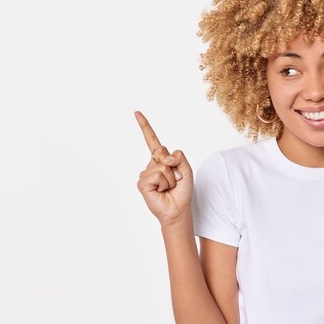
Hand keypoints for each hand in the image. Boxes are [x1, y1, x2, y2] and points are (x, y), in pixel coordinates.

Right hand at [134, 111, 193, 226]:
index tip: (136, 113)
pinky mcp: (142, 183)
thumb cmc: (182, 191)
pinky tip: (161, 191)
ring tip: (169, 187)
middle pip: (162, 151)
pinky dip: (164, 183)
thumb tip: (166, 156)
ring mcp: (145, 173)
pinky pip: (157, 175)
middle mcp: (151, 164)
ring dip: (171, 178)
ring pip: (162, 166)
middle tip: (175, 180)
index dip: (144, 126)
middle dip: (173, 164)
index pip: (152, 140)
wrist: (179, 210)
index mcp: (161, 159)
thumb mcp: (186, 170)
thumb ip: (179, 157)